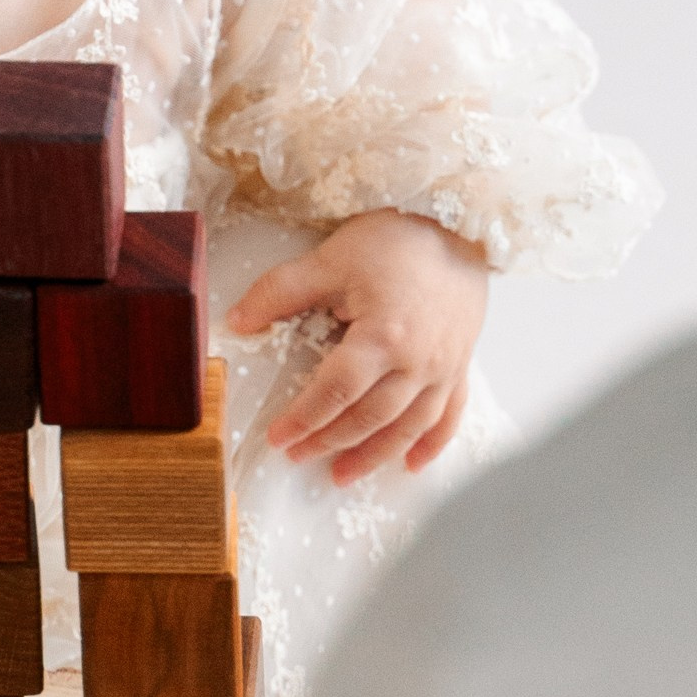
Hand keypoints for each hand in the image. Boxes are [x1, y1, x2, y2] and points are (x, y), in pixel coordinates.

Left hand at [227, 210, 486, 484]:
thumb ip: (280, 292)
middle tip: (298, 456)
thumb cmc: (396, 239)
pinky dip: (431, 444)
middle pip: (369, 416)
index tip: (278, 437)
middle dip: (330, 440)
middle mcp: (417, 361)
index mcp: (382, 337)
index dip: (304, 418)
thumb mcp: (330, 260)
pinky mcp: (460, 363)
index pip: (336, 391)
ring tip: (343, 474)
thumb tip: (237, 322)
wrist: (459, 222)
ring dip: (374, 455)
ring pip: (408, 425)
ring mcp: (443, 367)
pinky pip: (448, 414)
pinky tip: (411, 464)